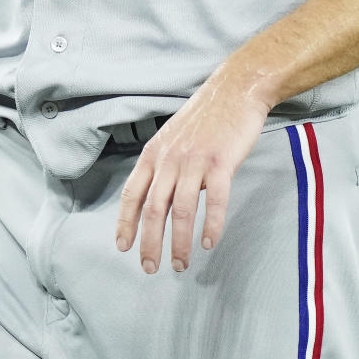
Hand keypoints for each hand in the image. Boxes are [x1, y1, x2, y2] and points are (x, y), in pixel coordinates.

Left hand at [114, 61, 271, 273]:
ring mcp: (195, 160)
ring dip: (180, 242)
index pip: (132, 193)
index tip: (123, 247)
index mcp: (154, 153)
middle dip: (150, 243)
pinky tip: (209, 242)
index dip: (126, 222)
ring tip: (181, 264)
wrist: (235, 89)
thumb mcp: (172, 137)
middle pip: (154, 209)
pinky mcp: (221, 161)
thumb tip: (157, 198)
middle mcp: (170, 158)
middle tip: (150, 268)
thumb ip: (163, 166)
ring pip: (181, 210)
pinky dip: (211, 224)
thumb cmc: (206, 117)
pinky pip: (215, 199)